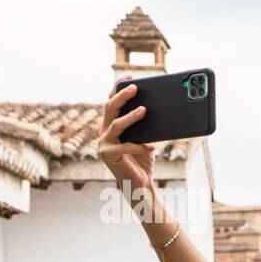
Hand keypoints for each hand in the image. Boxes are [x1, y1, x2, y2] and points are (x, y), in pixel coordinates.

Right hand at [98, 73, 155, 195]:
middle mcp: (104, 131)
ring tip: (144, 110)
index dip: (118, 88)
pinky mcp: (106, 155)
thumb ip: (146, 126)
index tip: (130, 77)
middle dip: (122, 96)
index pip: (113, 102)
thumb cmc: (142, 160)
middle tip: (135, 87)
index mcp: (112, 125)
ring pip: (115, 124)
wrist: (140, 183)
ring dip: (130, 116)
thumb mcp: (146, 138)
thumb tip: (157, 108)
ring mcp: (103, 143)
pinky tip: (151, 146)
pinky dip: (139, 146)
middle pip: (110, 108)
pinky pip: (124, 146)